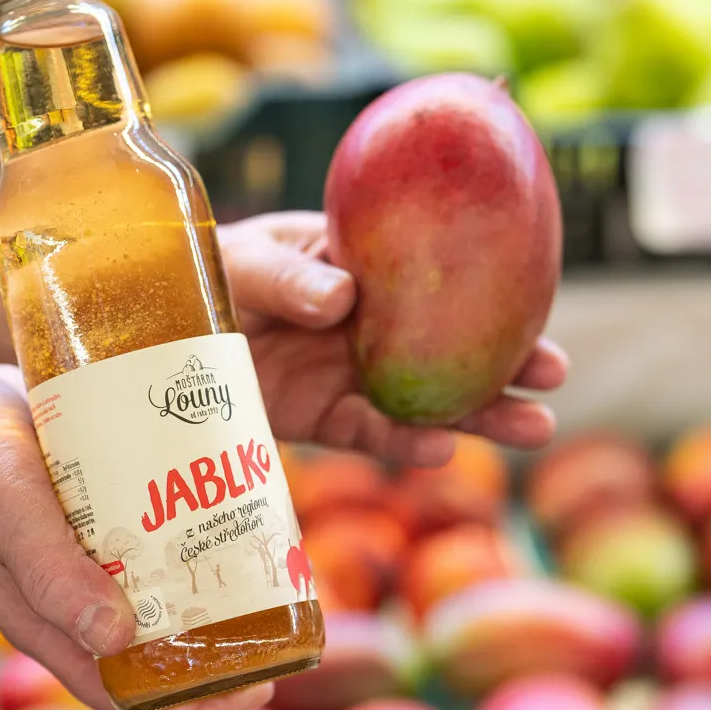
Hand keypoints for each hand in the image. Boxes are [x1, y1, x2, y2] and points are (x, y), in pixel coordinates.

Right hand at [0, 361, 270, 709]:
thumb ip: (55, 575)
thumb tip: (119, 638)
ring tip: (271, 562)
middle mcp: (75, 603)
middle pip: (161, 649)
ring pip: (162, 594)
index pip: (134, 696)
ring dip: (214, 589)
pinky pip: (152, 539)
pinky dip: (191, 534)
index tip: (260, 686)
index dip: (199, 703)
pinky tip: (231, 505)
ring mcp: (85, 559)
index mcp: (53, 628)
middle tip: (286, 618)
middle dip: (224, 645)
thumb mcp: (10, 516)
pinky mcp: (93, 514)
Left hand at [220, 211, 567, 466]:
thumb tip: (345, 298)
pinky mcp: (323, 418)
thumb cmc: (200, 277)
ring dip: (478, 414)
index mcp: (360, 263)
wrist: (154, 338)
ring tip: (535, 428)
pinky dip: (405, 444)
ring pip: (428, 397)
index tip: (534, 303)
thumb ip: (286, 276)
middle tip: (556, 375)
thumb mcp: (238, 260)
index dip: (490, 288)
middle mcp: (367, 321)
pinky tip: (439, 449)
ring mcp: (349, 372)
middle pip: (449, 342)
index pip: (438, 272)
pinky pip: (373, 433)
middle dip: (507, 360)